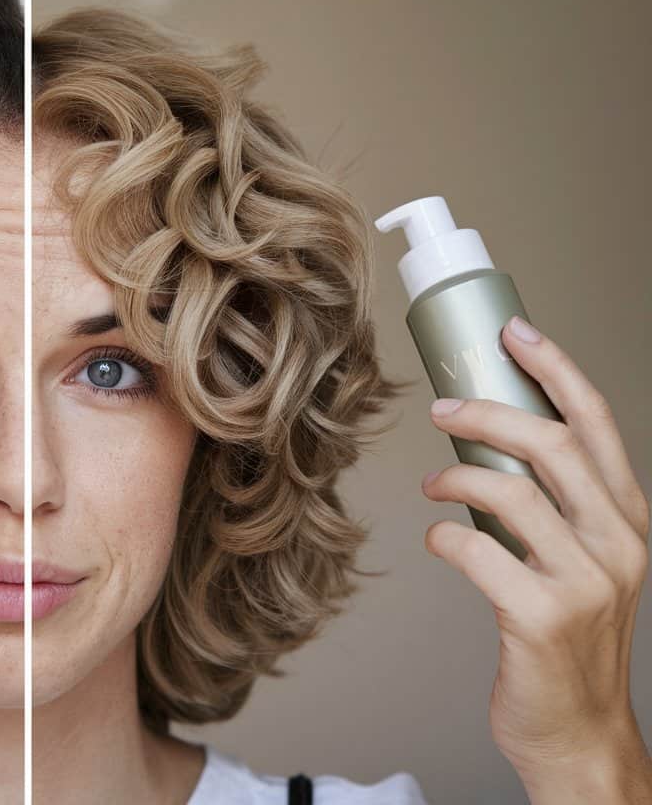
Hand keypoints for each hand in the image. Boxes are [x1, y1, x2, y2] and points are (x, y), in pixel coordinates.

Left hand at [420, 315, 650, 798]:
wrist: (578, 730)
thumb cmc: (567, 639)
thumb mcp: (582, 561)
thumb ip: (554, 505)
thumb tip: (491, 442)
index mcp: (629, 518)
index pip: (596, 422)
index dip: (554, 368)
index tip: (513, 332)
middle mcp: (618, 542)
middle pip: (548, 443)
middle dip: (485, 413)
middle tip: (441, 408)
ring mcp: (585, 581)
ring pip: (507, 490)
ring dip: (454, 475)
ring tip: (432, 483)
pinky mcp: (541, 616)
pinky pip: (474, 549)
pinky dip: (443, 536)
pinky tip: (439, 541)